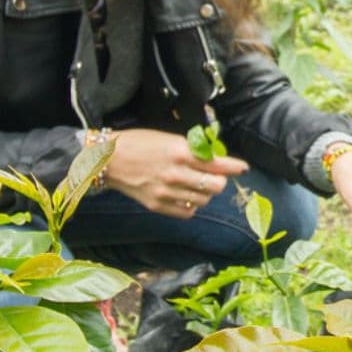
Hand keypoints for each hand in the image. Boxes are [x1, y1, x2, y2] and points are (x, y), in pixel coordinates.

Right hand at [104, 129, 246, 217]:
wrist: (109, 160)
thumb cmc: (141, 143)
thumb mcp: (170, 139)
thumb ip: (194, 150)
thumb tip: (218, 159)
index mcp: (180, 153)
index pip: (218, 165)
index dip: (234, 167)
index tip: (243, 168)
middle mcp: (176, 174)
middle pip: (216, 186)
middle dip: (220, 181)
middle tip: (216, 177)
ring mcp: (166, 192)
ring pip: (204, 200)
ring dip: (206, 193)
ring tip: (198, 185)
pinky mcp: (157, 205)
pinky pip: (187, 212)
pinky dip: (192, 205)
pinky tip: (186, 196)